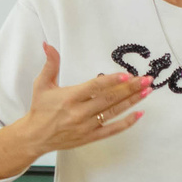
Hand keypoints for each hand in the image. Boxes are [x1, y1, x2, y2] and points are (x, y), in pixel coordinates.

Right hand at [24, 44, 148, 154]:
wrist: (35, 137)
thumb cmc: (40, 109)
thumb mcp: (42, 84)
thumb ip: (50, 64)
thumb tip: (48, 45)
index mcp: (70, 97)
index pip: (95, 87)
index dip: (111, 80)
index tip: (126, 74)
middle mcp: (80, 112)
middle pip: (109, 98)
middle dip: (130, 88)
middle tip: (146, 79)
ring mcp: (87, 126)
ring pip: (114, 112)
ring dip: (132, 101)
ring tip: (146, 91)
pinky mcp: (90, 137)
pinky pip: (112, 130)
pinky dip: (127, 123)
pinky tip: (139, 114)